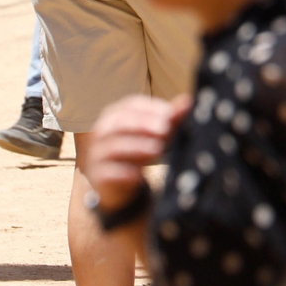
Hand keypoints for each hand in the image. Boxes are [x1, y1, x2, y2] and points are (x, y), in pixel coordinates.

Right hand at [84, 94, 190, 211]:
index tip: (170, 113)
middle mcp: (103, 131)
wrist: (118, 184)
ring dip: (137, 146)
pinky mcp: (99, 175)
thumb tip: (188, 102)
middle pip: (120, 122)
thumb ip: (170, 118)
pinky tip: (139, 175)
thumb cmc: (137, 151)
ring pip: (114, 146)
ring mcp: (97, 153)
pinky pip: (109, 172)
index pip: (131, 105)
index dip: (151, 108)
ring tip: (157, 149)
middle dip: (143, 124)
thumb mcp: (154, 134)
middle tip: (165, 129)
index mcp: (115, 114)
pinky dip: (124, 172)